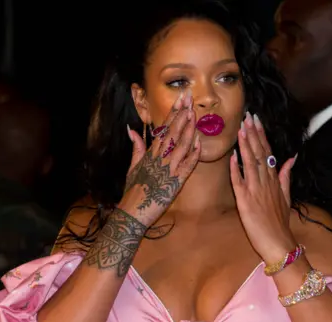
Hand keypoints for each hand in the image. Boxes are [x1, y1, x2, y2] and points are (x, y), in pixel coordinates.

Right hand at [120, 90, 200, 226]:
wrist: (132, 212)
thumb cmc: (132, 191)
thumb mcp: (132, 167)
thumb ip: (136, 148)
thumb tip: (132, 129)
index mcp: (150, 154)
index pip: (163, 128)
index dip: (173, 113)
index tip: (181, 100)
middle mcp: (159, 158)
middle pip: (172, 132)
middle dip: (181, 115)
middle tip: (190, 98)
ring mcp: (167, 170)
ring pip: (180, 146)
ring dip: (188, 129)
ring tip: (194, 114)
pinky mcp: (175, 182)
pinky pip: (186, 166)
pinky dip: (193, 155)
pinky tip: (199, 144)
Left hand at [230, 112, 297, 262]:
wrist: (279, 243)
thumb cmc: (280, 222)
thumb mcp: (287, 197)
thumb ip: (286, 176)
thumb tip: (291, 158)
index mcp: (274, 180)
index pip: (267, 152)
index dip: (261, 135)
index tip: (256, 120)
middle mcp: (265, 182)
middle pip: (259, 153)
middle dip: (253, 133)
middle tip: (248, 116)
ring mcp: (255, 191)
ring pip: (250, 163)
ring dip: (245, 145)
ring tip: (241, 128)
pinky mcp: (245, 202)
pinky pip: (239, 183)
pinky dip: (236, 169)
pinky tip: (232, 156)